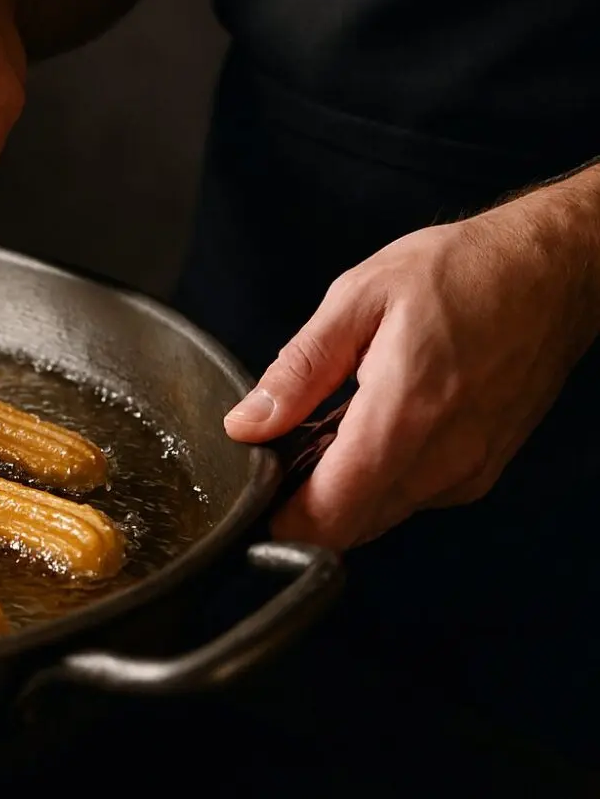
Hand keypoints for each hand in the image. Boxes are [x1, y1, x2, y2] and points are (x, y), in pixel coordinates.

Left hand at [222, 175, 599, 550]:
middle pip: (352, 526)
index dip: (281, 518)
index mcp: (407, 414)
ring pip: (380, 516)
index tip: (253, 495)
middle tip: (281, 452)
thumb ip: (298, 371)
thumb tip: (247, 424)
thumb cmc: (462, 272)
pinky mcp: (481, 471)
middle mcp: (445, 458)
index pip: (331, 512)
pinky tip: (370, 430)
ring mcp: (469, 470)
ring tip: (328, 429)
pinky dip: (378, 480)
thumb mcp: (358, 299)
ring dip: (342, 492)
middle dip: (304, 505)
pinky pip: (412, 498)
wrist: (552, 271)